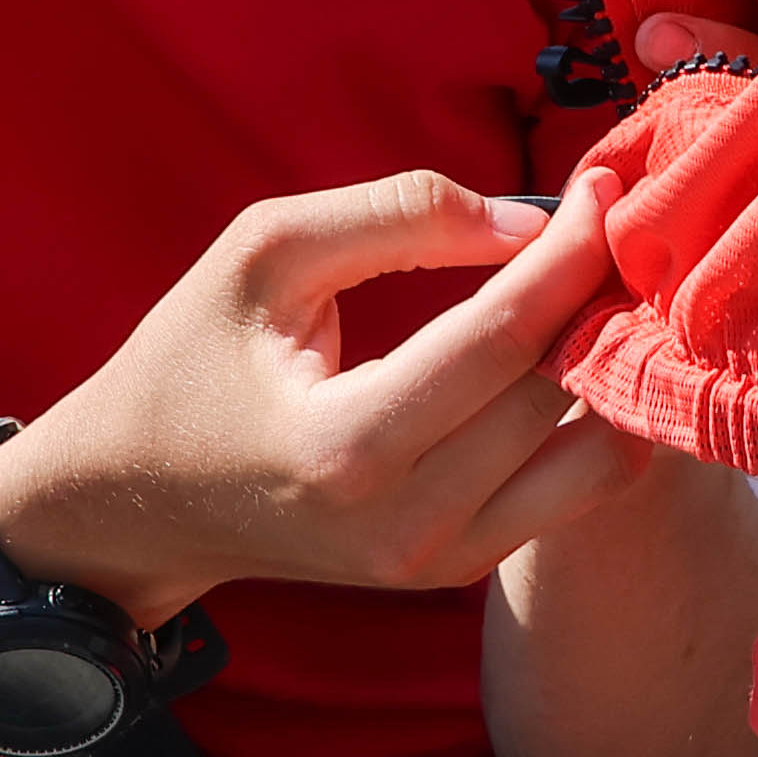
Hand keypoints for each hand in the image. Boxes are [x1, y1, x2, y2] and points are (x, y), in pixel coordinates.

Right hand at [0, 165, 648, 630]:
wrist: (140, 501)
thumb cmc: (192, 359)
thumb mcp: (265, 253)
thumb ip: (397, 215)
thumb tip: (531, 222)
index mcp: (343, 445)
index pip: (501, 339)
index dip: (569, 254)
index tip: (602, 185)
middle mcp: (404, 523)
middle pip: (558, 394)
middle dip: (603, 296)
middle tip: (617, 222)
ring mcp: (438, 562)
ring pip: (596, 458)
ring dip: (617, 366)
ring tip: (602, 289)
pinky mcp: (458, 571)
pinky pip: (576, 493)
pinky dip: (598, 419)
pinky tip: (580, 351)